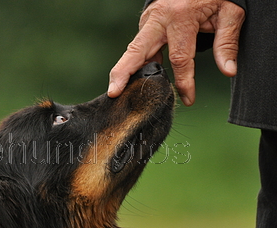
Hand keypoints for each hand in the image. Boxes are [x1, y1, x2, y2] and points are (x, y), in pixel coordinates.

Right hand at [107, 0, 244, 105]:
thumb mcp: (229, 13)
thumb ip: (227, 42)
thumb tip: (228, 70)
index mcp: (181, 17)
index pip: (179, 57)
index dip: (184, 81)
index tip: (188, 99)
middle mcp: (159, 18)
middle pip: (137, 51)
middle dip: (123, 73)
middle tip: (113, 92)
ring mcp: (148, 20)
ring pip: (133, 50)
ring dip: (124, 71)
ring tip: (117, 92)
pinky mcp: (146, 24)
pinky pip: (139, 47)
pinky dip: (136, 64)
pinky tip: (135, 80)